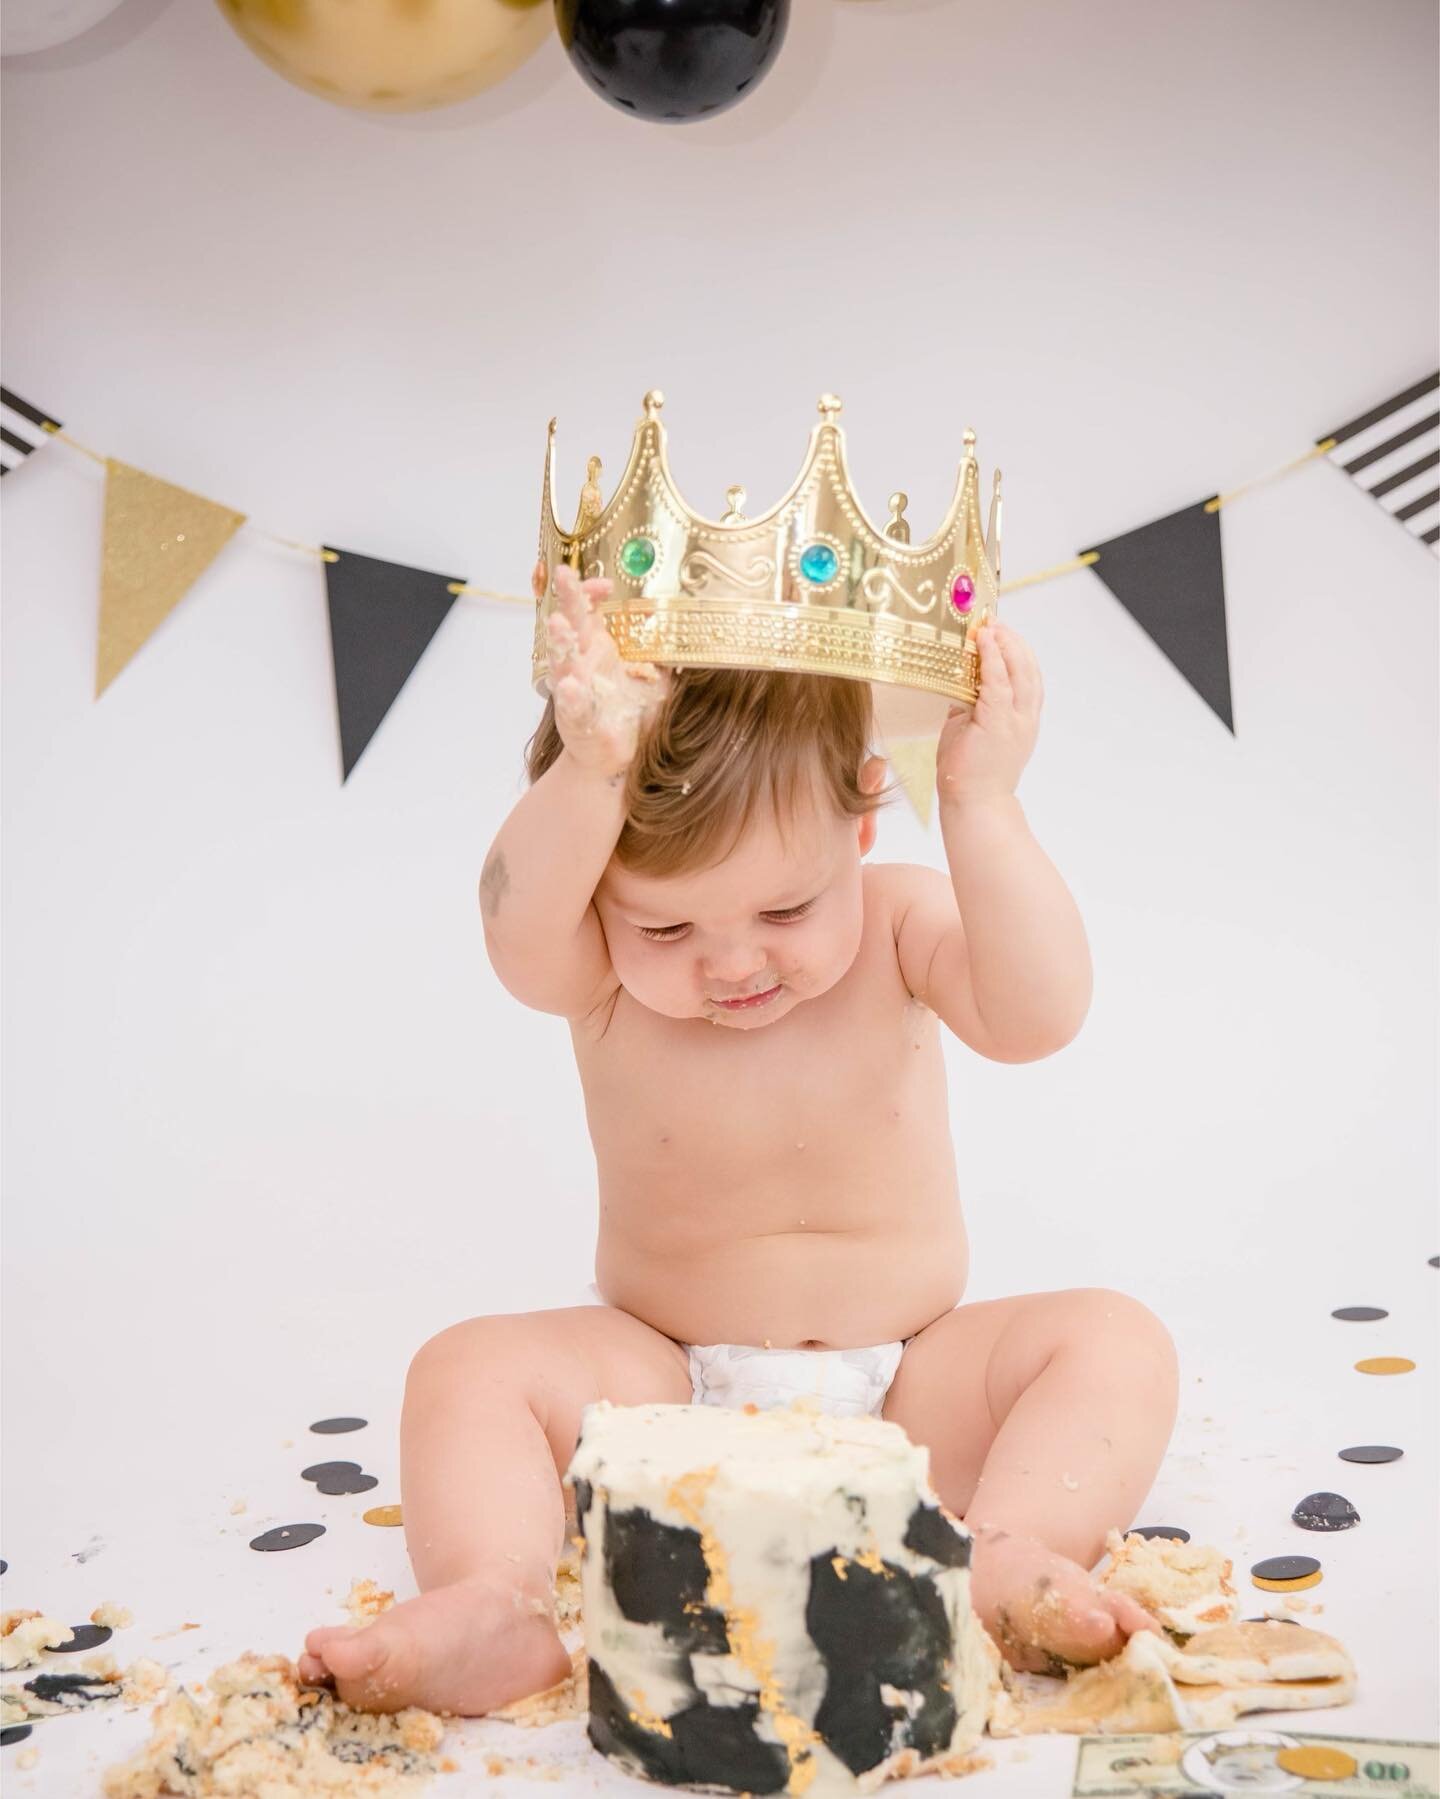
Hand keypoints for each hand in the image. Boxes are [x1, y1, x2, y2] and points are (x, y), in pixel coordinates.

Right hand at [544, 564, 668, 778]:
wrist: (618, 757)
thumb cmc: (634, 712)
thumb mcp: (658, 676)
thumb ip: (664, 650)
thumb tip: (691, 622)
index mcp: (599, 646)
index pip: (590, 609)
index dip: (593, 592)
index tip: (607, 584)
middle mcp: (582, 662)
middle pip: (571, 623)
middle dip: (567, 598)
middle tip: (563, 575)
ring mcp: (575, 690)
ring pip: (564, 661)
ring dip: (560, 641)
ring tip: (559, 624)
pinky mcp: (577, 720)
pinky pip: (572, 707)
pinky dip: (570, 697)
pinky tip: (570, 686)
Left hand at [936, 619, 1042, 806]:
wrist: (974, 803)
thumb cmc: (970, 771)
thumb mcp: (972, 729)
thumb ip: (972, 705)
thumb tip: (959, 682)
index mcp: (1023, 718)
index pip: (1028, 676)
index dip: (1018, 650)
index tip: (1002, 631)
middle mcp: (1025, 717)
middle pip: (1028, 668)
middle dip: (1013, 640)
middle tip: (994, 621)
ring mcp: (1015, 721)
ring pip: (1019, 671)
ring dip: (1004, 644)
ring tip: (990, 626)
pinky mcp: (997, 723)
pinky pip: (998, 683)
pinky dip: (992, 659)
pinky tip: (983, 643)